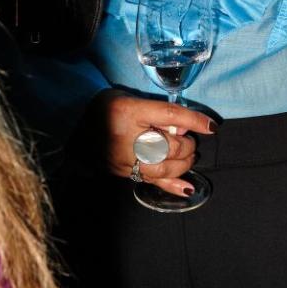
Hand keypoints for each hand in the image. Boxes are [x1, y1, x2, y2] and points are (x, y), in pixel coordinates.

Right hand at [93, 91, 216, 197]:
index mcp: (130, 111)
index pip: (169, 115)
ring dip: (183, 163)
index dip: (194, 119)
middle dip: (187, 145)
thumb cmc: (107, 107)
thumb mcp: (132, 100)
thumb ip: (159, 113)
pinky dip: (172, 185)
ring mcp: (123, 159)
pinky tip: (188, 188)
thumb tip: (186, 128)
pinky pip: (151, 181)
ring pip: (163, 167)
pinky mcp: (122, 172)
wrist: (73, 123)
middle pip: (169, 145)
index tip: (212, 126)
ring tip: (188, 157)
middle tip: (191, 142)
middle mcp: (126, 137)